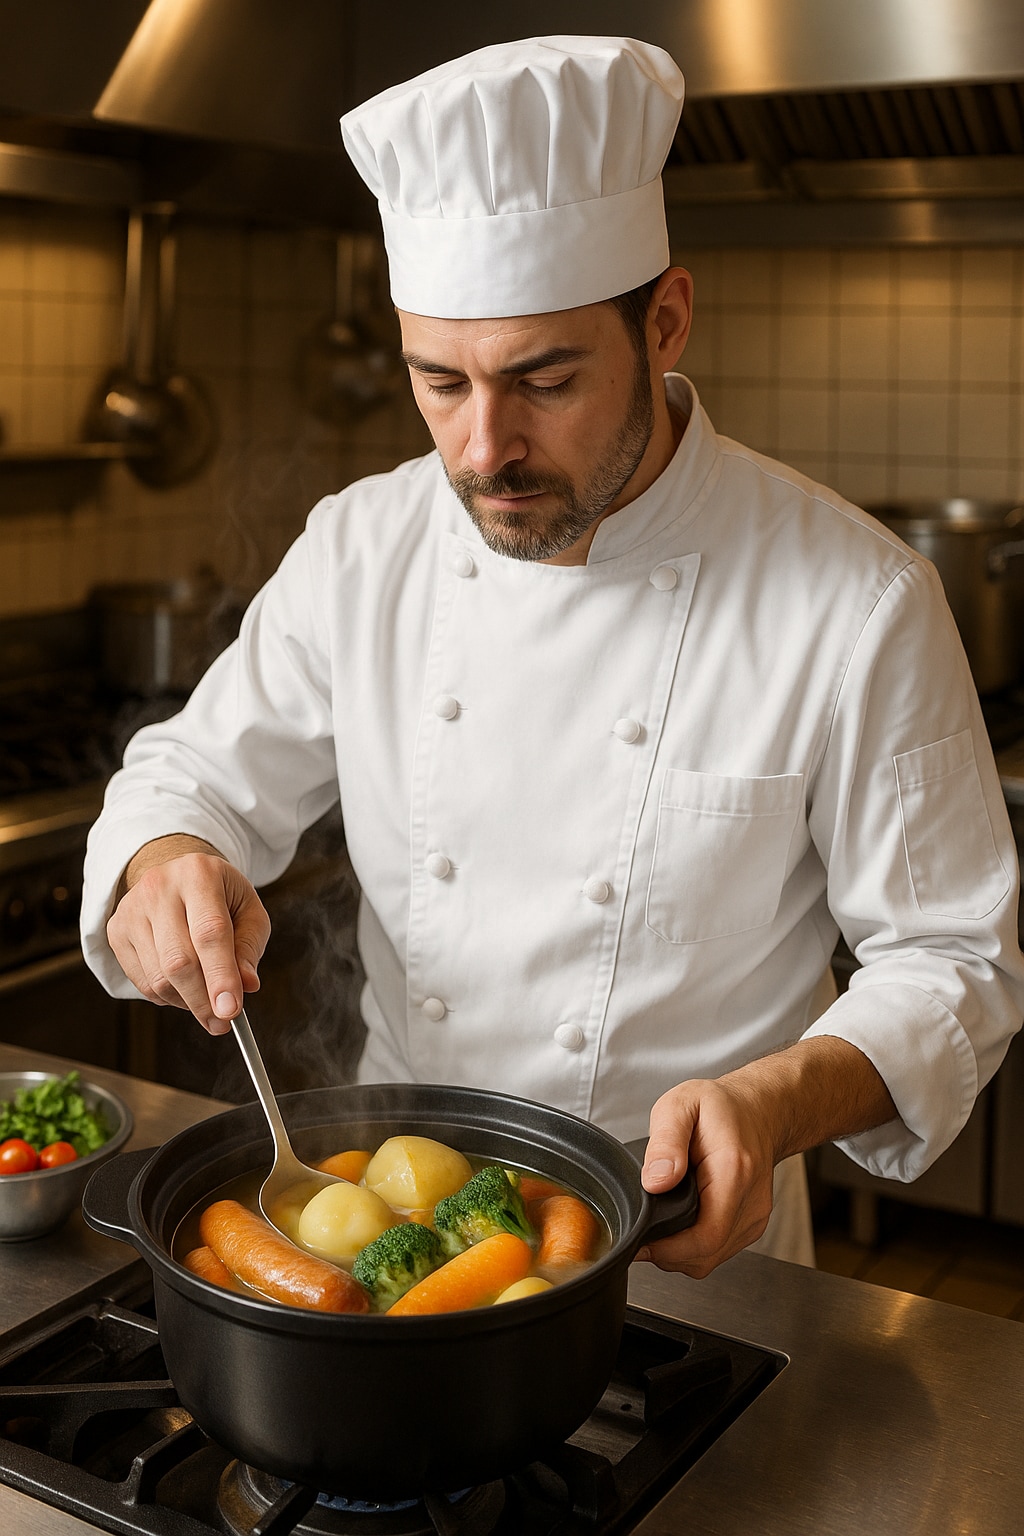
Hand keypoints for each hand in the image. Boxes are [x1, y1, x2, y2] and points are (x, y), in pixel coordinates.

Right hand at [106, 842, 270, 1035]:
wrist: (177, 877)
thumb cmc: (220, 898)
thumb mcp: (248, 911)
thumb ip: (249, 947)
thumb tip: (247, 986)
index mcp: (199, 874)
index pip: (210, 933)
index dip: (220, 976)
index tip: (231, 1011)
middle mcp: (160, 887)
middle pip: (179, 961)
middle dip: (203, 1000)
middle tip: (221, 1022)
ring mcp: (132, 909)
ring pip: (159, 977)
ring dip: (187, 1002)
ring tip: (207, 1001)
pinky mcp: (116, 930)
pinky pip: (143, 983)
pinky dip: (167, 997)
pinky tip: (183, 988)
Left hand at [633, 1038, 897, 1276]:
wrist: (758, 1111)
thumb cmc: (720, 1107)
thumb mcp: (680, 1106)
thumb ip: (665, 1143)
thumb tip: (654, 1182)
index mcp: (732, 1173)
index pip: (704, 1238)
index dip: (667, 1249)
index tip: (640, 1239)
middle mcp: (751, 1202)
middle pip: (705, 1256)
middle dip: (667, 1253)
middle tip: (642, 1230)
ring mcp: (755, 1217)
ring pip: (710, 1259)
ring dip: (680, 1252)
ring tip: (661, 1223)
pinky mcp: (752, 1225)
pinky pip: (718, 1251)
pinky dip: (694, 1246)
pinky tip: (681, 1223)